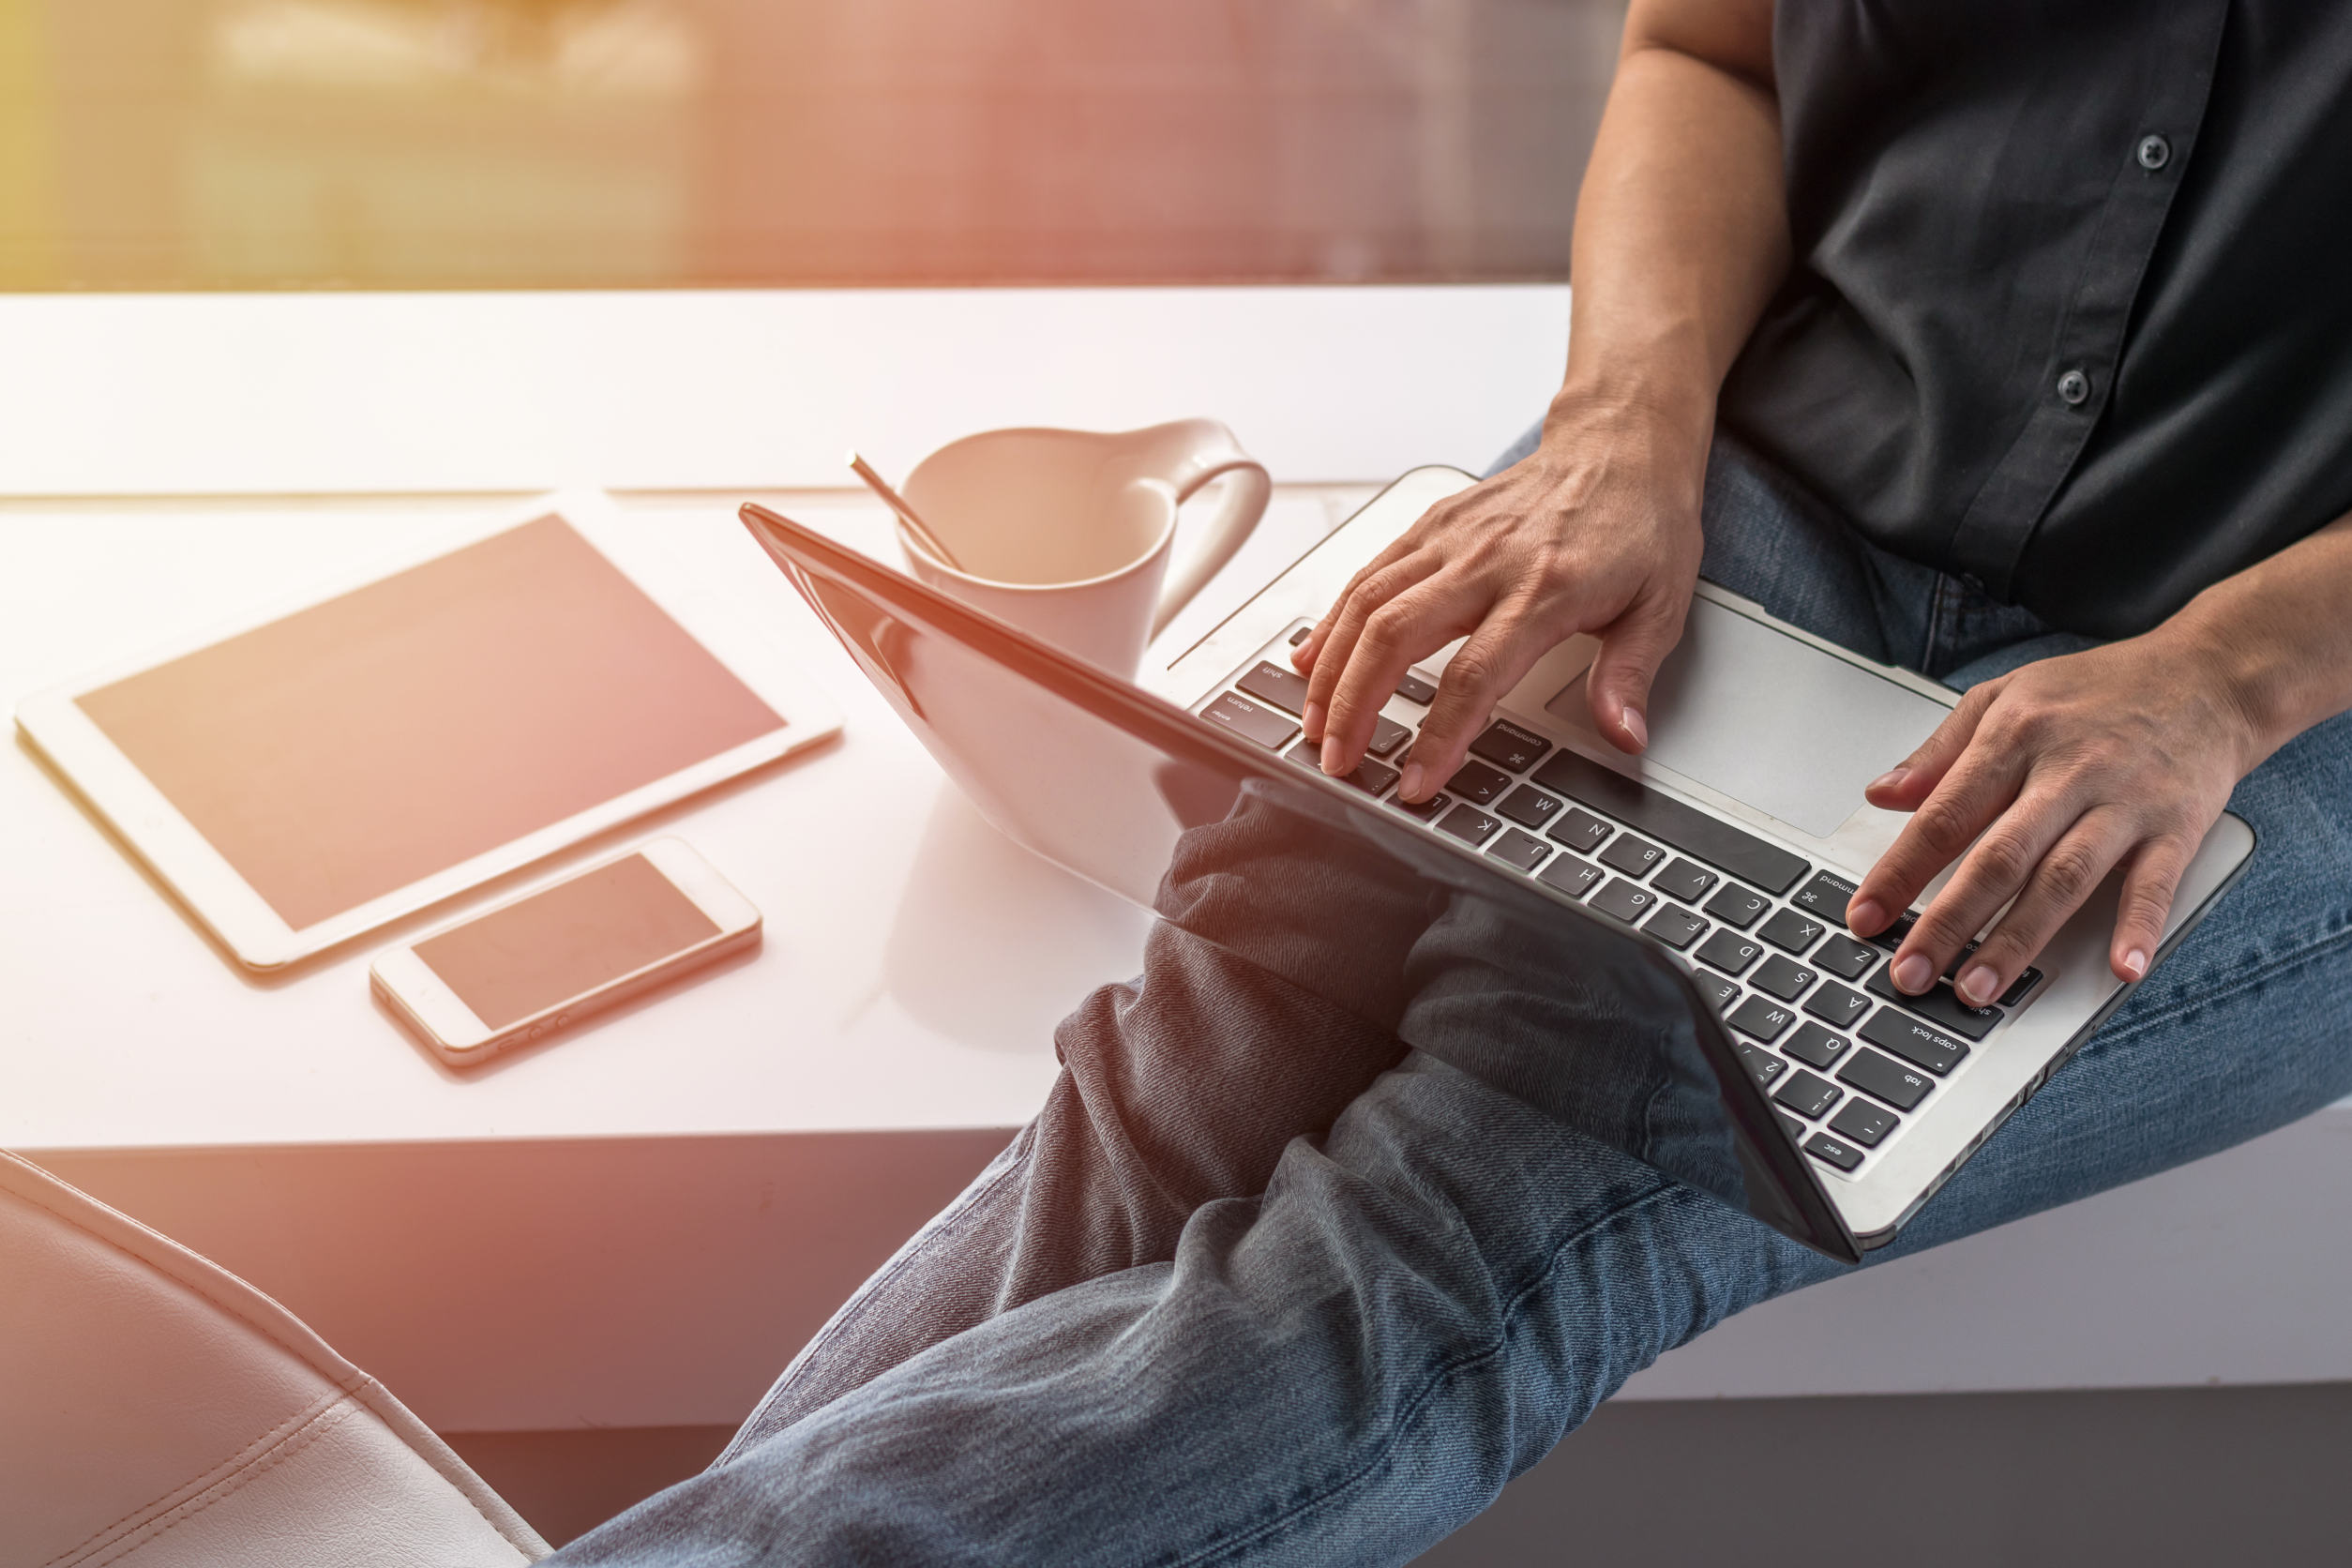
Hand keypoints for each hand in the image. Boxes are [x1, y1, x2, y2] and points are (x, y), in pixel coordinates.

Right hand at [1291, 404, 1706, 801]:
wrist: (1620, 445)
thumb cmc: (1639, 526)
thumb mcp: (1661, 606)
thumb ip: (1630, 676)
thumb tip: (1624, 737)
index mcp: (1545, 589)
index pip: (1475, 675)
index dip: (1439, 736)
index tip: (1417, 781)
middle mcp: (1488, 560)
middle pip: (1395, 636)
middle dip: (1354, 705)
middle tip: (1337, 760)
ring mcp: (1451, 538)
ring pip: (1366, 603)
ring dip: (1330, 669)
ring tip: (1313, 722)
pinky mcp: (1431, 523)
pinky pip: (1367, 574)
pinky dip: (1331, 620)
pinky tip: (1312, 659)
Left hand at [1847, 631, 2262, 1005]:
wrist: (2208, 675)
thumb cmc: (2097, 691)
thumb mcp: (2005, 697)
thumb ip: (1940, 752)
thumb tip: (1881, 794)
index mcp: (2013, 738)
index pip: (1943, 815)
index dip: (1900, 871)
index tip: (1864, 917)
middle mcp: (2067, 772)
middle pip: (1998, 857)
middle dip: (1948, 922)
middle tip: (1910, 973)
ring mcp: (2123, 802)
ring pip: (2064, 879)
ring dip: (2019, 939)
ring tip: (1980, 989)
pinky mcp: (2178, 825)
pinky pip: (2155, 883)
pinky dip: (2139, 927)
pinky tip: (2120, 970)